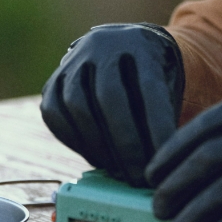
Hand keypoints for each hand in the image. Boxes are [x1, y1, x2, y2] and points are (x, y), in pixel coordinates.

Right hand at [40, 23, 184, 186]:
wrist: (123, 48)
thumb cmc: (153, 77)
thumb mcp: (167, 85)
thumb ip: (162, 116)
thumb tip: (160, 165)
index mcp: (141, 44)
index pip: (149, 87)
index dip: (156, 127)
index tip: (163, 160)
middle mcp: (104, 46)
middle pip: (110, 97)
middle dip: (125, 144)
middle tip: (137, 177)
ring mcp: (74, 60)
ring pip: (77, 104)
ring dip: (98, 146)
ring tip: (117, 172)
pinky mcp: (54, 80)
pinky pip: (54, 112)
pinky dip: (73, 140)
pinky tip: (94, 158)